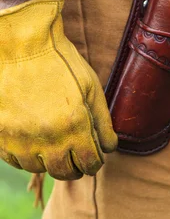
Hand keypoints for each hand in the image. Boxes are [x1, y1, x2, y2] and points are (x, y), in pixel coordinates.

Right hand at [0, 0, 116, 179]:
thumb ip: (102, 121)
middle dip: (75, 168)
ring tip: (54, 145)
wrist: (22, 46)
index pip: (89, 164)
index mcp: (74, 127)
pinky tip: (33, 141)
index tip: (94, 157)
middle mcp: (47, 139)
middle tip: (77, 158)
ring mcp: (20, 140)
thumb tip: (110, 147)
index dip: (95, 163)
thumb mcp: (91, 87)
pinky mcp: (0, 136)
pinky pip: (14, 160)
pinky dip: (26, 156)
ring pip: (37, 168)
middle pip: (64, 172)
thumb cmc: (61, 63)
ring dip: (49, 161)